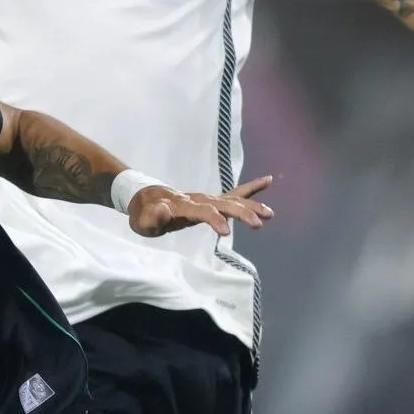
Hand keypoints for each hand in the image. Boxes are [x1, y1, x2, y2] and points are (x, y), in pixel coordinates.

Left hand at [128, 176, 274, 237]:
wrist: (146, 199)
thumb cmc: (145, 214)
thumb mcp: (143, 221)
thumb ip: (153, 217)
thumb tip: (164, 209)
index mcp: (184, 206)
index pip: (202, 212)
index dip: (214, 220)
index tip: (226, 233)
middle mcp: (199, 199)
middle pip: (224, 204)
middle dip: (242, 213)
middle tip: (259, 223)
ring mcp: (208, 198)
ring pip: (234, 199)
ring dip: (252, 205)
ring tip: (270, 214)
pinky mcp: (212, 200)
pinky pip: (235, 193)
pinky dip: (252, 187)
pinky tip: (268, 180)